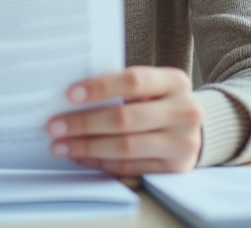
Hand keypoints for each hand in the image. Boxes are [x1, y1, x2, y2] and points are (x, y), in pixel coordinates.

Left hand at [46, 66, 202, 175]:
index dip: (100, 87)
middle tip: (55, 125)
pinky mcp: (174, 169)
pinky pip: (129, 167)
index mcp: (175, 81)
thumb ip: (122, 87)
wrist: (195, 127)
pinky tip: (81, 156)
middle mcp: (185, 111)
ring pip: (125, 147)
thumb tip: (71, 97)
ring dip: (87, 147)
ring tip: (61, 145)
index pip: (133, 81)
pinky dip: (101, 162)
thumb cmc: (161, 100)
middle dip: (84, 123)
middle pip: (125, 118)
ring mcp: (182, 143)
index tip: (70, 94)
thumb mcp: (152, 85)